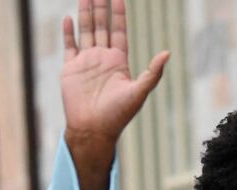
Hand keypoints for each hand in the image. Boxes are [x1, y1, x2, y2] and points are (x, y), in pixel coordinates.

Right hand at [61, 0, 168, 189]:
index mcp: (119, 61)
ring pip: (86, 31)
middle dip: (101, 8)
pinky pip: (69, 46)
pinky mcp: (71, 69)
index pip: (119, 31)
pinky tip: (69, 18)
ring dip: (85, 14)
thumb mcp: (139, 92)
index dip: (119, 15)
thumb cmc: (118, 115)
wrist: (93, 130)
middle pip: (102, 26)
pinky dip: (69, 32)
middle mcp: (102, 58)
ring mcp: (86, 62)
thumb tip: (167, 53)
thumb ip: (153, 73)